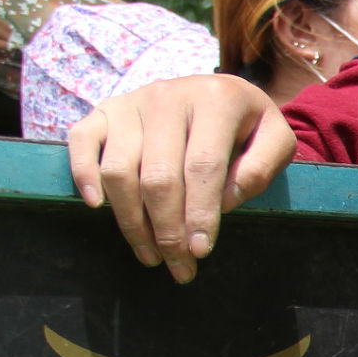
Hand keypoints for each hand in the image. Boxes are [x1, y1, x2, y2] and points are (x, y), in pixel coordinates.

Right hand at [66, 74, 293, 282]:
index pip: (202, 166)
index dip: (200, 213)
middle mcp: (167, 96)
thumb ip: (260, 168)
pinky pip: (82, 141)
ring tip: (150, 255)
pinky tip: (97, 206)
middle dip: (168, 230)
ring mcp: (131, 102)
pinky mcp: (105, 110)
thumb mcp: (275, 139)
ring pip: (119, 169)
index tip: (201, 251)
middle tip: (179, 266)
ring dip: (131, 221)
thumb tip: (224, 203)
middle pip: (158, 176)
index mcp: (215, 100)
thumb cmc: (248, 126)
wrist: (219, 91)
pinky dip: (83, 174)